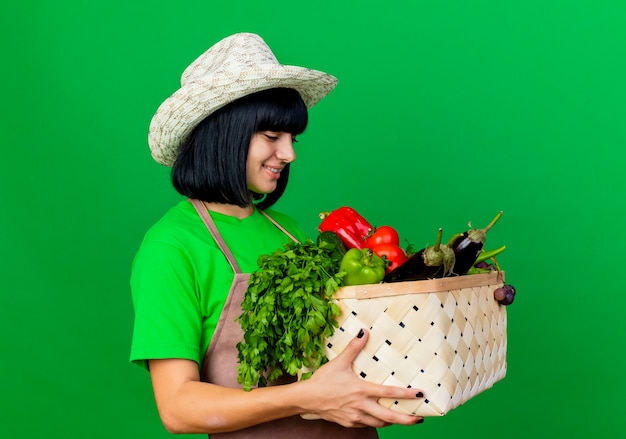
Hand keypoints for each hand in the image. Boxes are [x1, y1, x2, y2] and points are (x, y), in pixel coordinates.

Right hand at [298, 329, 425, 427]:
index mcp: (362, 390)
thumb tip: (364, 331)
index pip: (390, 393)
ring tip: (401, 418)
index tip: (421, 394)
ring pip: (379, 424)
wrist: (307, 398)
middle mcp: (361, 406)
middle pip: (390, 417)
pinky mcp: (349, 423)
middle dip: (407, 420)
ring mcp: (356, 417)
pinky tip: (376, 417)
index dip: (407, 394)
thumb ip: (353, 347)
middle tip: (419, 419)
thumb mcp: (339, 361)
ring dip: (391, 422)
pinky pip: (366, 425)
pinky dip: (374, 422)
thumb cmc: (323, 380)